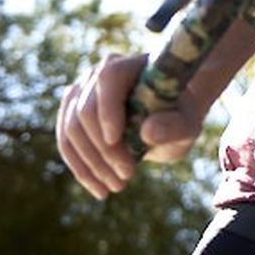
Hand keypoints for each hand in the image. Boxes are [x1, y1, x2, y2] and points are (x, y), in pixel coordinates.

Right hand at [55, 53, 203, 198]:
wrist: (168, 117)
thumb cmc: (180, 115)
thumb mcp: (187, 124)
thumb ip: (173, 126)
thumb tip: (148, 132)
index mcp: (131, 65)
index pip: (109, 79)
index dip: (108, 109)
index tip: (116, 142)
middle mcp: (99, 73)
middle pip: (86, 110)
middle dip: (103, 149)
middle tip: (127, 176)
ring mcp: (81, 92)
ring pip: (71, 129)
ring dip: (91, 164)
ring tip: (117, 186)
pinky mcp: (72, 114)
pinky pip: (67, 142)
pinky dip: (82, 168)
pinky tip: (99, 189)